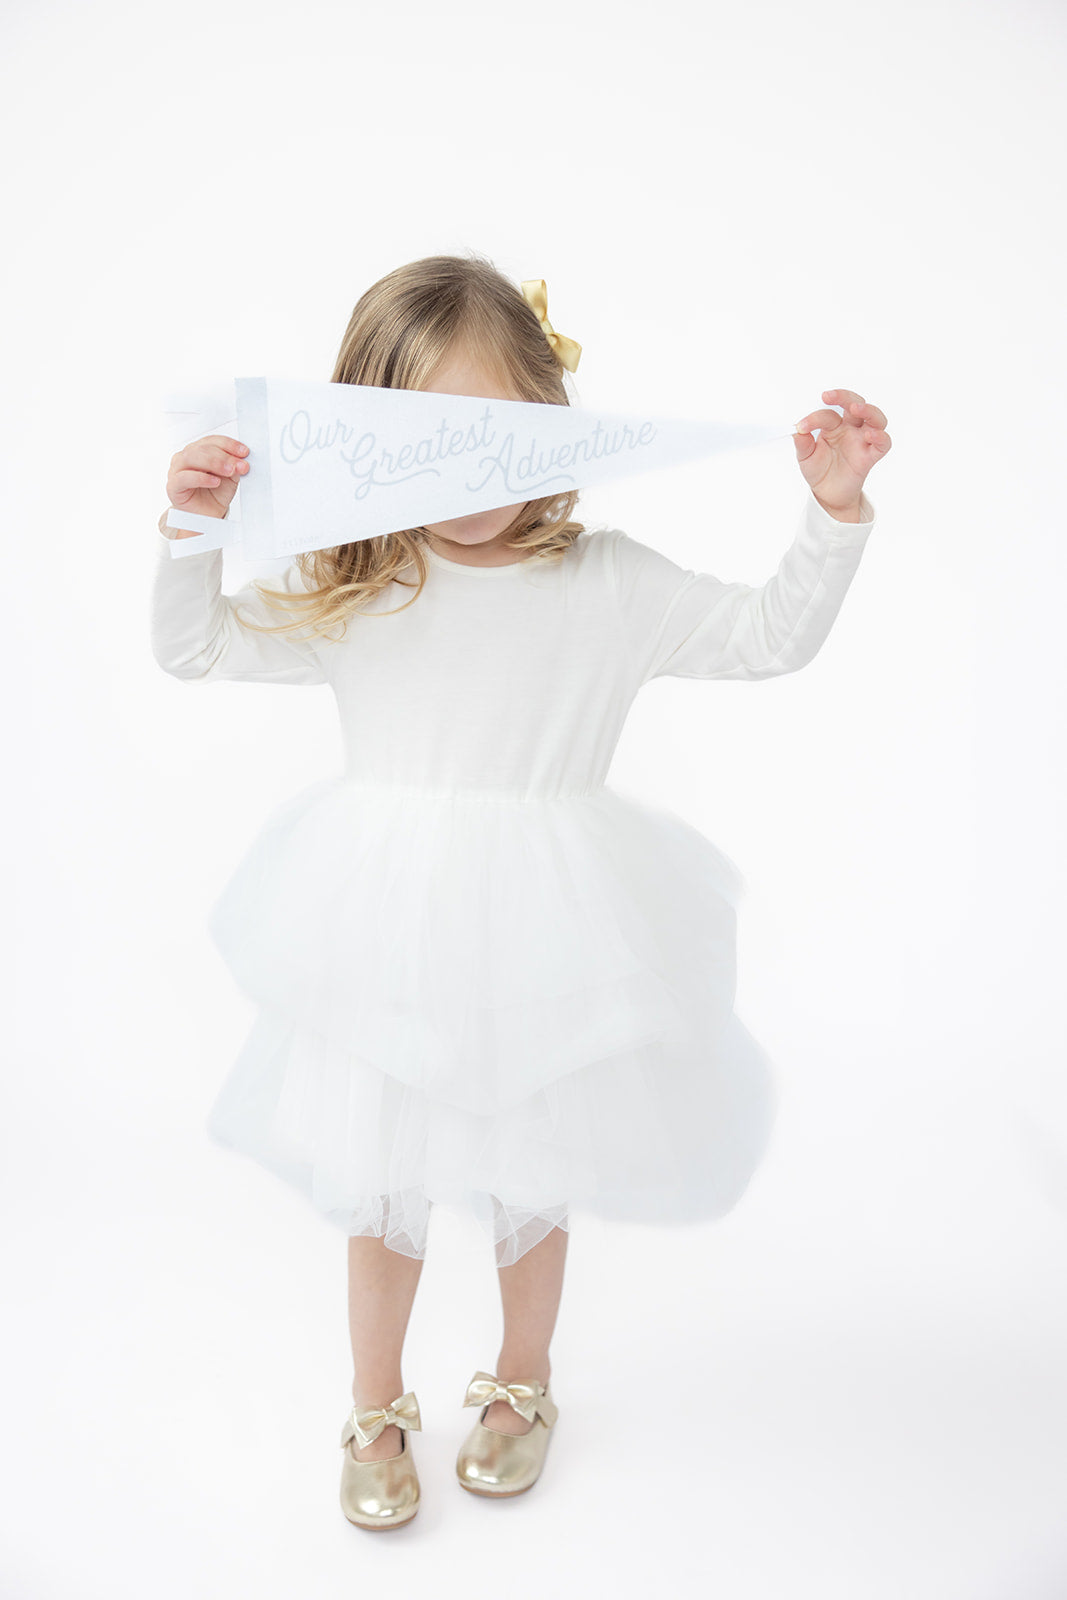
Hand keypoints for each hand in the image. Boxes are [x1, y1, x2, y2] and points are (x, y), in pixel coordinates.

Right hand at [164, 434, 250, 537]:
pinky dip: (201, 478)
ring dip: (213, 463)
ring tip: (229, 471)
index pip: (212, 440)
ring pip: (191, 457)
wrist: (207, 516)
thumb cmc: (215, 494)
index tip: (244, 452)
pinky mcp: (173, 486)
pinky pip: (184, 478)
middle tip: (239, 465)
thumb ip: (234, 467)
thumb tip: (240, 461)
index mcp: (198, 450)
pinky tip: (215, 481)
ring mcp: (176, 470)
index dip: (229, 444)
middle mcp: (185, 457)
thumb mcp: (230, 478)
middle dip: (224, 455)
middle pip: (202, 448)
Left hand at [793, 390, 890, 515]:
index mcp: (834, 425)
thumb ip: (802, 443)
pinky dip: (881, 437)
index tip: (801, 426)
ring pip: (876, 418)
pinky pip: (883, 444)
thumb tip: (796, 429)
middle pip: (856, 403)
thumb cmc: (819, 470)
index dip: (814, 418)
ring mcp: (862, 441)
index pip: (828, 413)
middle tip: (828, 396)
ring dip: (868, 410)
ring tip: (855, 408)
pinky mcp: (870, 456)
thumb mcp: (805, 456)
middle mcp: (851, 429)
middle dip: (844, 396)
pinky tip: (870, 435)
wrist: (827, 494)